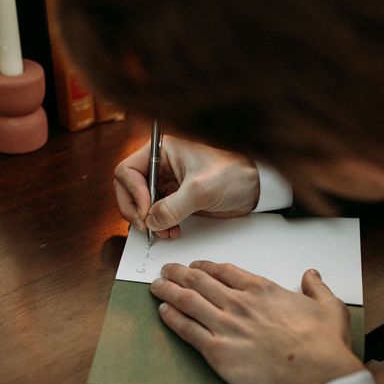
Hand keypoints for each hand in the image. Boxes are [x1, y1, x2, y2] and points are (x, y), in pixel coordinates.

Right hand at [114, 137, 259, 237]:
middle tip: (148, 227)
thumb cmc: (233, 174)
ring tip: (165, 232)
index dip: (132, 194)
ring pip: (142, 204)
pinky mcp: (176, 199)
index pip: (128, 171)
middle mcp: (161, 166)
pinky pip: (157, 213)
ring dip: (149, 221)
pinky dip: (160, 225)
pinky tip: (172, 231)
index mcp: (162, 151)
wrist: (255, 187)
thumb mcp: (200, 190)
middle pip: (129, 188)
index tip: (146, 212)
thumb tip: (151, 222)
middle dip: (136, 210)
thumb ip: (172, 207)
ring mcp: (167, 183)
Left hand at [150, 262, 364, 383]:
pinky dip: (172, 318)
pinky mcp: (217, 351)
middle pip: (200, 281)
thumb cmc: (323, 345)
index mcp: (263, 290)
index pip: (225, 271)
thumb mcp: (329, 307)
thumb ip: (317, 288)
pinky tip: (163, 312)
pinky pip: (186, 330)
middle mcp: (239, 303)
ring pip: (187, 301)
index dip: (206, 266)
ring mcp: (226, 326)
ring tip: (156, 286)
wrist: (316, 374)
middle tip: (167, 270)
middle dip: (179, 273)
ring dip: (168, 291)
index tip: (196, 266)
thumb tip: (312, 274)